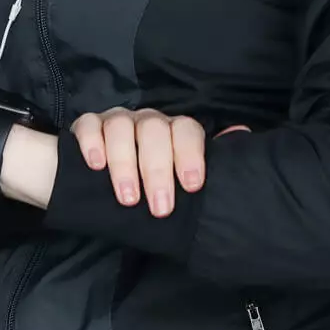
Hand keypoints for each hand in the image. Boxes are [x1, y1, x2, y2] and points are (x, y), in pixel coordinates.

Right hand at [69, 108, 251, 217]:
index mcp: (175, 131)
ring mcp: (117, 121)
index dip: (190, 155)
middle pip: (154, 131)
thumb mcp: (185, 180)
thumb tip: (240, 135)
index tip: (192, 186)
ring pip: (121, 127)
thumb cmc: (156, 184)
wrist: (111, 183)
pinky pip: (88, 125)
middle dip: (158, 171)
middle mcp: (148, 121)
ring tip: (128, 199)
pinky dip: (92, 143)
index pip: (187, 130)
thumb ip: (209, 162)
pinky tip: (95, 165)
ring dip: (125, 163)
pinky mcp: (88, 125)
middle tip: (160, 208)